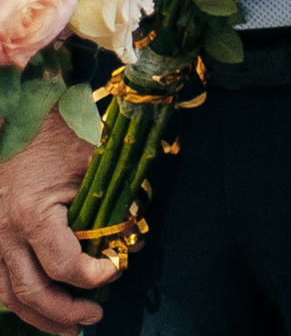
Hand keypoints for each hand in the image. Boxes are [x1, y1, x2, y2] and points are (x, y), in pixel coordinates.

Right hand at [0, 114, 116, 331]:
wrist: (16, 120)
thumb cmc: (59, 138)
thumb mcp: (95, 164)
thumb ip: (118, 201)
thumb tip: (133, 242)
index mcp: (32, 215)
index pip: (63, 265)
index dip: (93, 275)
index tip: (116, 269)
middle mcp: (3, 235)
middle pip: (32, 292)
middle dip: (66, 311)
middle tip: (95, 315)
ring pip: (8, 296)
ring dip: (40, 317)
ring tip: (70, 328)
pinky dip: (19, 301)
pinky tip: (40, 308)